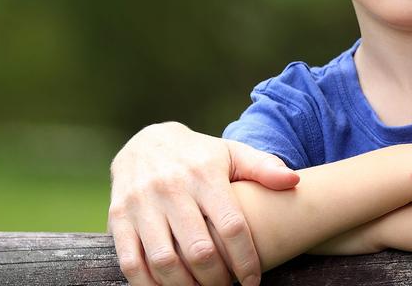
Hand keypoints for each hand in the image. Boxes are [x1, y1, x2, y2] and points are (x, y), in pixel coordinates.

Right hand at [107, 122, 299, 285]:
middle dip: (217, 279)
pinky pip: (131, 262)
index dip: (245, 259)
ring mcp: (141, 203)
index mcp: (204, 174)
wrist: (146, 140)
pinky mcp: (117, 216)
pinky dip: (149, 285)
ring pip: (164, 260)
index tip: (253, 279)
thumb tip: (293, 181)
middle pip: (198, 249)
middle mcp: (171, 188)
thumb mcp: (232, 154)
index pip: (231, 225)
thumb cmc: (200, 155)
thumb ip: (264, 167)